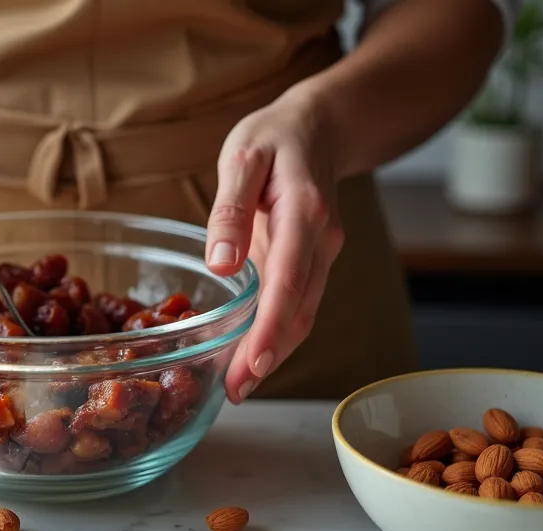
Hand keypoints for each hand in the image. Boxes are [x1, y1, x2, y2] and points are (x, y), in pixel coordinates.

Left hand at [205, 89, 344, 403]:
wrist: (320, 126)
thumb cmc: (275, 136)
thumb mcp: (243, 156)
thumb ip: (231, 209)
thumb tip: (221, 266)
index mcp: (304, 214)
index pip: (289, 283)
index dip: (270, 329)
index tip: (251, 364)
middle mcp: (321, 242)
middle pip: (299, 311)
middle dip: (269, 356)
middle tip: (235, 392)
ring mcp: (321, 255)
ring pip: (302, 315)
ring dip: (273, 353)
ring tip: (238, 387)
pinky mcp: (310, 263)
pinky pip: (297, 305)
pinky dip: (276, 335)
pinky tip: (249, 356)